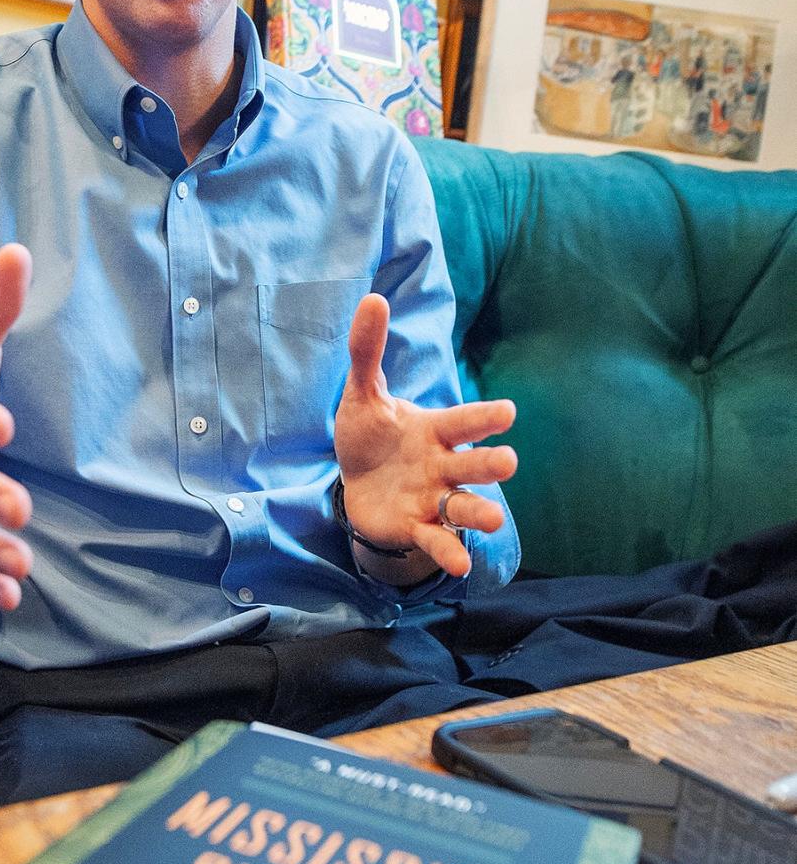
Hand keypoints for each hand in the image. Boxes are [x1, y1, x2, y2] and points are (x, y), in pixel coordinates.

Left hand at [334, 293, 516, 579]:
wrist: (356, 484)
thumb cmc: (371, 437)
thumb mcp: (363, 395)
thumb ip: (367, 351)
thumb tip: (372, 298)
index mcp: (435, 430)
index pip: (463, 421)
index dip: (483, 417)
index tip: (507, 410)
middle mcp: (443, 465)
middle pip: (472, 465)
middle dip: (489, 464)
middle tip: (508, 462)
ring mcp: (434, 499)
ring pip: (464, 506)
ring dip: (479, 513)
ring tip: (495, 521)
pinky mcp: (417, 527)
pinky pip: (437, 540)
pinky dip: (448, 551)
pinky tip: (461, 565)